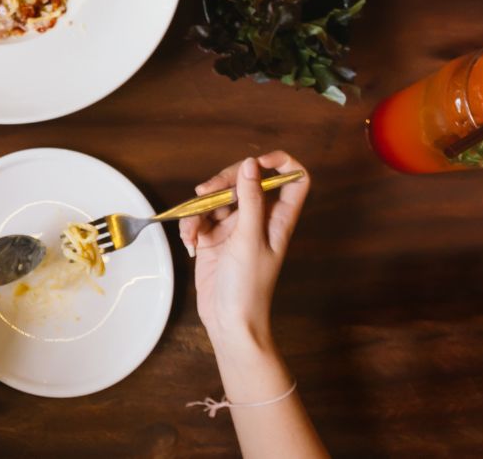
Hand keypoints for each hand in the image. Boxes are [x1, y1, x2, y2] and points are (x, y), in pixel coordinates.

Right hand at [180, 152, 309, 351]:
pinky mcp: (213, 238)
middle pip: (245, 181)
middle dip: (223, 182)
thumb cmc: (249, 287)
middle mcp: (258, 218)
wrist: (229, 321)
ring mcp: (235, 228)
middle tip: (206, 192)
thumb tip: (250, 164)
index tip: (256, 162)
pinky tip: (189, 241)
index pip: (293, 179)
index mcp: (278, 218)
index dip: (279, 164)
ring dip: (200, 208)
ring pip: (218, 198)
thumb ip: (250, 199)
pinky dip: (191, 225)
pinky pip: (200, 217)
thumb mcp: (249, 239)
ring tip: (193, 229)